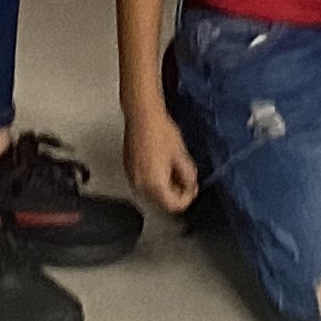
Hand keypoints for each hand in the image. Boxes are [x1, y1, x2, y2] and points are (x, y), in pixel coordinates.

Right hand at [125, 97, 201, 213]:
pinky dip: (154, 180)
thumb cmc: (160, 131)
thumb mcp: (181, 155)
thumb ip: (188, 176)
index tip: (192, 189)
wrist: (142, 115)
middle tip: (185, 181)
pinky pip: (143, 183)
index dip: (187, 199)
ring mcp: (132, 177)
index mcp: (154, 184)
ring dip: (164, 187)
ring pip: (151, 194)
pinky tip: (161, 166)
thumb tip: (191, 186)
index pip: (173, 205)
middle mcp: (140, 185)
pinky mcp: (128, 169)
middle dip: (175, 194)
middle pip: (161, 202)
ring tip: (174, 171)